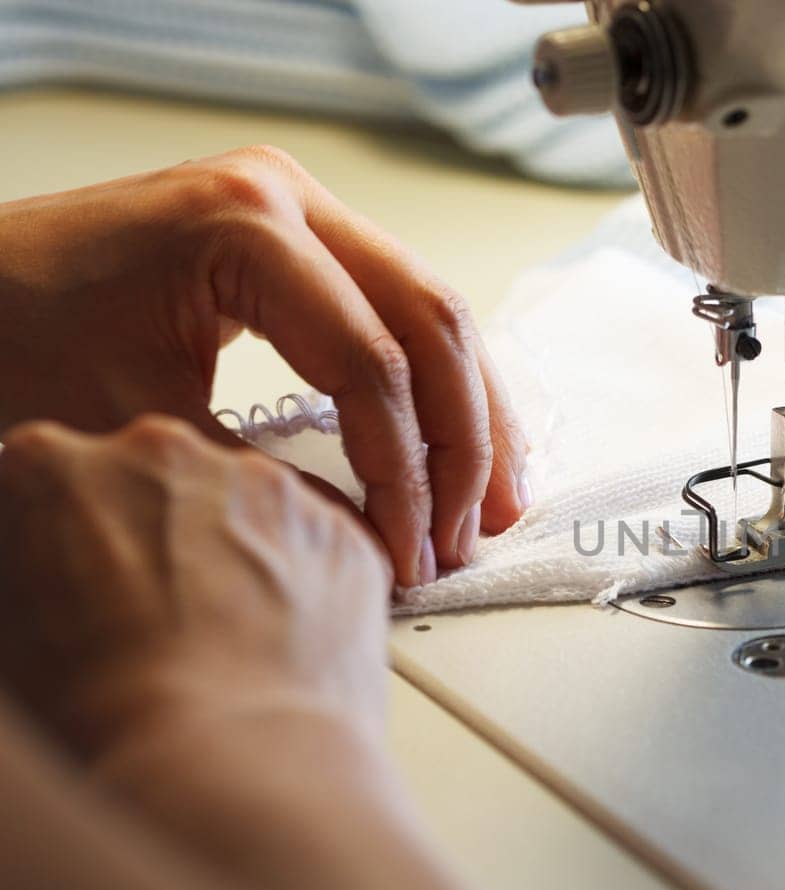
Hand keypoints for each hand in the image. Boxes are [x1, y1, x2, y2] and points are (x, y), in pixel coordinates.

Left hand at [0, 146, 530, 585]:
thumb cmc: (16, 344)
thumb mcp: (131, 426)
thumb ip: (259, 478)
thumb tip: (364, 540)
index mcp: (246, 227)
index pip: (372, 363)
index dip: (403, 471)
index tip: (408, 550)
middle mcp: (289, 201)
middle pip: (432, 324)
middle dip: (465, 440)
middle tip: (470, 531)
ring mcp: (302, 213)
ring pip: (435, 314)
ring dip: (473, 413)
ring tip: (494, 501)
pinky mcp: (303, 242)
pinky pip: (401, 311)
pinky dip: (438, 384)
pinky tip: (464, 443)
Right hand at [0, 416, 389, 758]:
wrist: (231, 767)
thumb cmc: (107, 718)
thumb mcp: (10, 642)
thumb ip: (20, 578)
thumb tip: (35, 580)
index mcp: (55, 468)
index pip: (45, 477)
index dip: (55, 535)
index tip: (69, 575)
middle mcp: (165, 453)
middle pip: (152, 480)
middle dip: (149, 534)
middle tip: (148, 619)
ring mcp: (265, 485)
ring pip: (240, 507)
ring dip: (228, 555)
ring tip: (218, 645)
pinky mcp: (339, 529)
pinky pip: (311, 547)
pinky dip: (297, 585)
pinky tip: (276, 647)